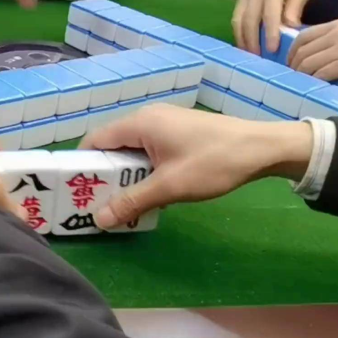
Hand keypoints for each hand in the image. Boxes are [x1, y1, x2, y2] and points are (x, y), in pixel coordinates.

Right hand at [79, 104, 312, 229]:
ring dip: (124, 173)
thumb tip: (98, 220)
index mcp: (139, 123)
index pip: (95, 139)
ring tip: (121, 200)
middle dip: (103, 172)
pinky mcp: (177, 130)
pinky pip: (147, 148)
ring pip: (131, 148)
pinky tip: (149, 188)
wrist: (262, 148)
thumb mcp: (169, 187)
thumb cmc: (213, 163)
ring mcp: (163, 122)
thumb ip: (132, 201)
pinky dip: (141, 167)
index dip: (82, 163)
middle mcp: (146, 117)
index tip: (75, 189)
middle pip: (111, 144)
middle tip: (97, 200)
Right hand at [233, 0, 314, 54]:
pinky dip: (239, 33)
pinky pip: (235, 18)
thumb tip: (290, 29)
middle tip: (258, 58)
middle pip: (249, 20)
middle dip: (252, 41)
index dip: (269, 33)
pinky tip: (244, 44)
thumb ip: (293, 8)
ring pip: (238, 21)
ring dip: (242, 39)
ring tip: (249, 55)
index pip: (269, 14)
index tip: (272, 50)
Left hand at [288, 20, 337, 80]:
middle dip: (294, 65)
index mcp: (336, 25)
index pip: (303, 36)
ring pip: (307, 63)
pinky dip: (314, 80)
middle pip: (302, 51)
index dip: (291, 51)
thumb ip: (330, 38)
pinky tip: (315, 84)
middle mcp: (336, 35)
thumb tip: (308, 52)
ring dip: (301, 74)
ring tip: (302, 81)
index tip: (289, 61)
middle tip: (294, 75)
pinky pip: (321, 73)